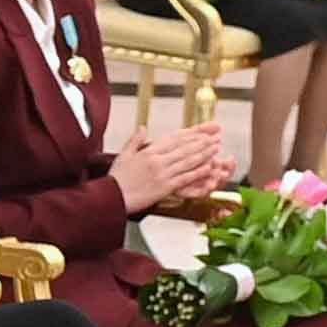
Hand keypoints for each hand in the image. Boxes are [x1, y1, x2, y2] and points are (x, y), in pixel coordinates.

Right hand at [112, 122, 238, 212]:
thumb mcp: (123, 155)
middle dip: (202, 141)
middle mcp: (157, 160)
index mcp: (148, 151)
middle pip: (184, 147)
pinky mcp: (164, 187)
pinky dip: (198, 172)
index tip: (203, 130)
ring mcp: (162, 173)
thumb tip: (143, 128)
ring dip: (204, 153)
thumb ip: (135, 140)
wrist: (111, 198)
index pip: (175, 138)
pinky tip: (208, 167)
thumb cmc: (116, 179)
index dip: (191, 133)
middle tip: (216, 136)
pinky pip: (185, 177)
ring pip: (187, 160)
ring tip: (216, 148)